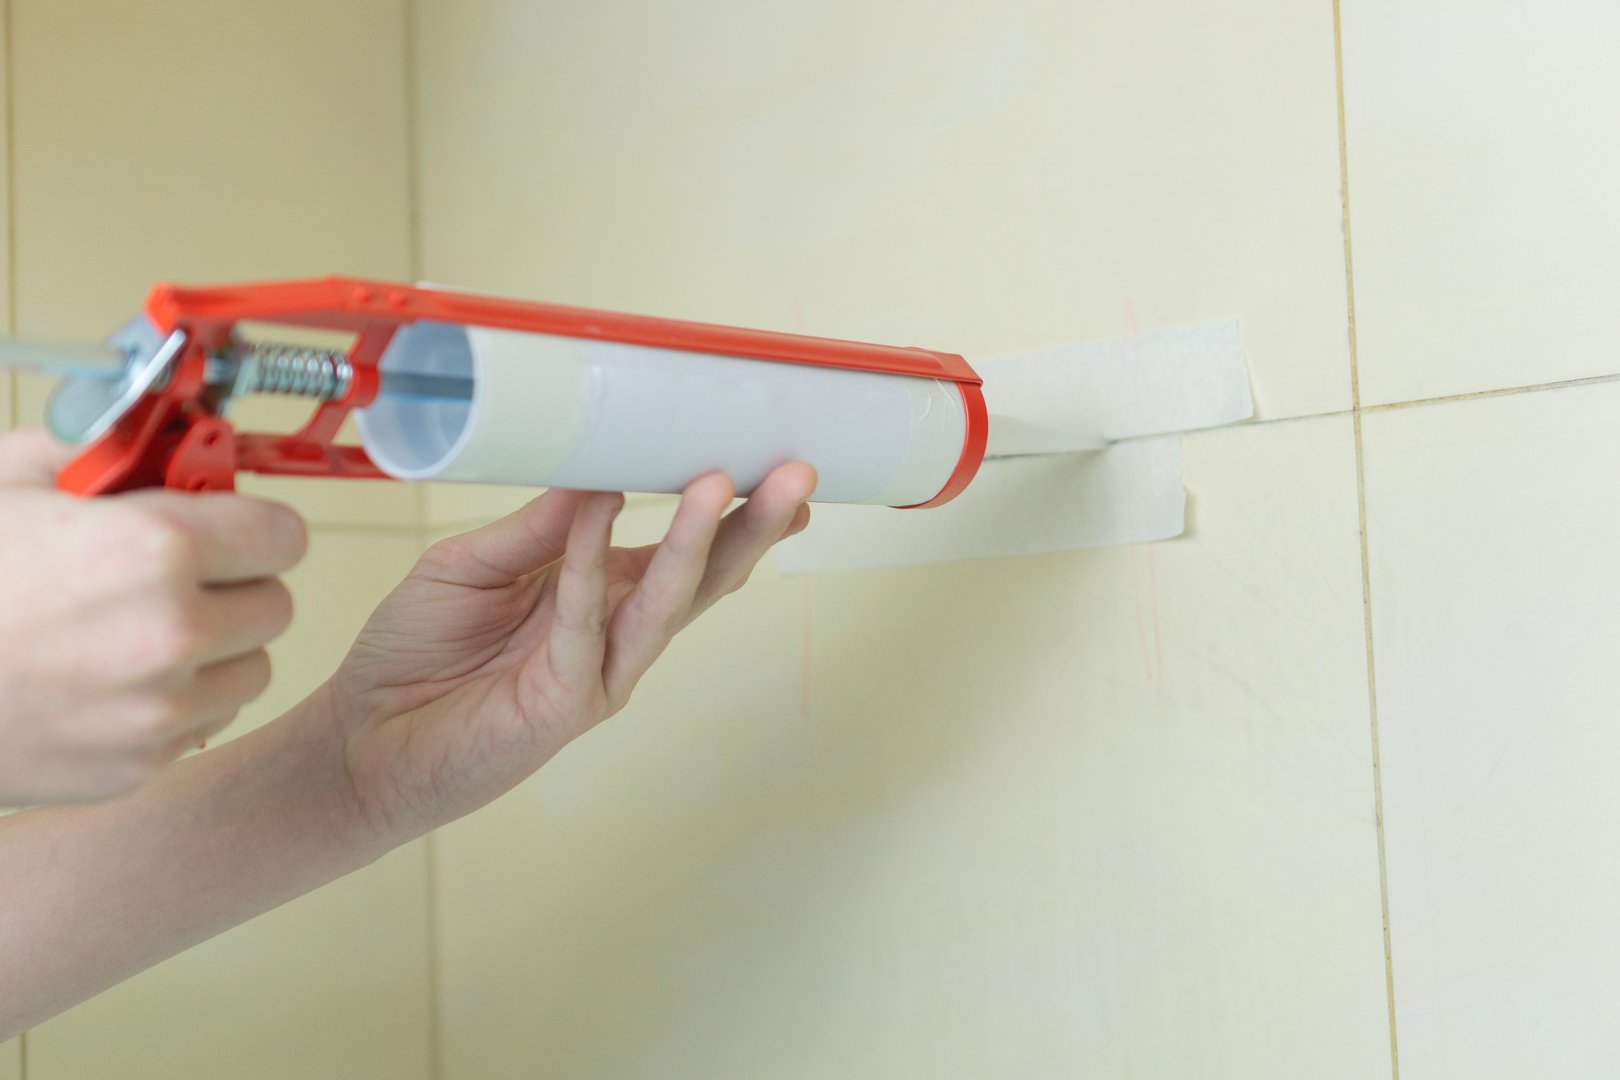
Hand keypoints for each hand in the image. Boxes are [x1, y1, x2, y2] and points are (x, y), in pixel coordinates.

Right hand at [0, 429, 307, 804]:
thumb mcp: (13, 480)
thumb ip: (104, 453)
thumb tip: (161, 441)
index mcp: (154, 548)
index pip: (284, 534)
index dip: (255, 525)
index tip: (233, 525)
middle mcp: (172, 633)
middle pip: (275, 604)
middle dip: (235, 584)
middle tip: (178, 575)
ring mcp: (159, 709)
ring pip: (251, 669)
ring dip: (215, 648)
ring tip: (139, 628)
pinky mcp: (138, 765)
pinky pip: (203, 721)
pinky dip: (176, 701)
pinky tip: (112, 679)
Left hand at [328, 464, 815, 842]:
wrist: (361, 737)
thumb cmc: (415, 652)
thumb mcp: (472, 563)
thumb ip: (537, 527)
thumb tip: (596, 471)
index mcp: (600, 594)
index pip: (682, 550)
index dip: (731, 512)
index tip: (778, 466)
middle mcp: (614, 635)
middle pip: (701, 577)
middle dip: (751, 527)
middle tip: (795, 474)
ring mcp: (598, 673)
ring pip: (663, 602)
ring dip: (696, 542)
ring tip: (724, 486)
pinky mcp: (565, 702)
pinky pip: (583, 622)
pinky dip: (589, 563)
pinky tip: (604, 510)